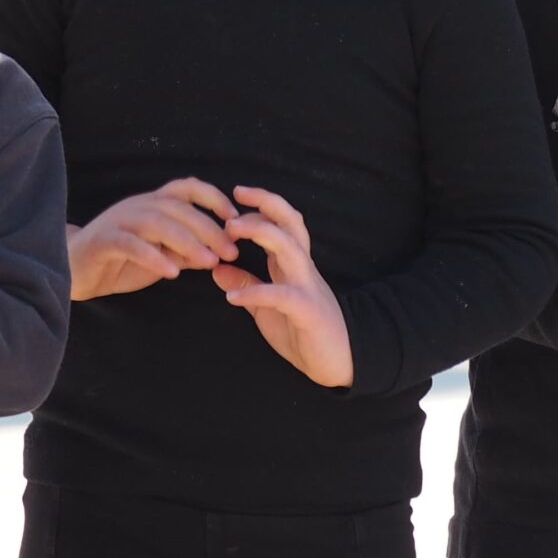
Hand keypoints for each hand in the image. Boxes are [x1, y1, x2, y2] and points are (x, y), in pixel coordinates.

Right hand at [67, 178, 238, 300]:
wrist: (74, 269)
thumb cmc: (120, 261)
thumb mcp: (160, 255)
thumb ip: (185, 251)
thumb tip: (219, 253)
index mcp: (153, 204)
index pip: (187, 188)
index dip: (214, 197)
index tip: (236, 218)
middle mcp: (138, 206)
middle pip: (178, 207)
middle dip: (208, 228)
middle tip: (231, 251)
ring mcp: (119, 221)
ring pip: (157, 223)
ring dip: (186, 241)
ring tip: (209, 262)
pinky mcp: (104, 240)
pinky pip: (131, 244)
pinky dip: (153, 256)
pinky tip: (171, 272)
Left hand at [210, 186, 351, 387]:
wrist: (339, 361)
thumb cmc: (304, 331)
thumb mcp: (268, 306)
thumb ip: (247, 285)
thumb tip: (217, 269)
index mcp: (292, 264)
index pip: (279, 223)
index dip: (258, 208)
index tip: (231, 200)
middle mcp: (302, 268)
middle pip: (290, 222)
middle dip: (265, 204)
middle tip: (236, 196)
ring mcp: (307, 287)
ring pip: (290, 247)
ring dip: (261, 233)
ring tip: (230, 231)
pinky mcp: (307, 311)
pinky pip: (282, 296)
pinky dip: (256, 293)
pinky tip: (232, 298)